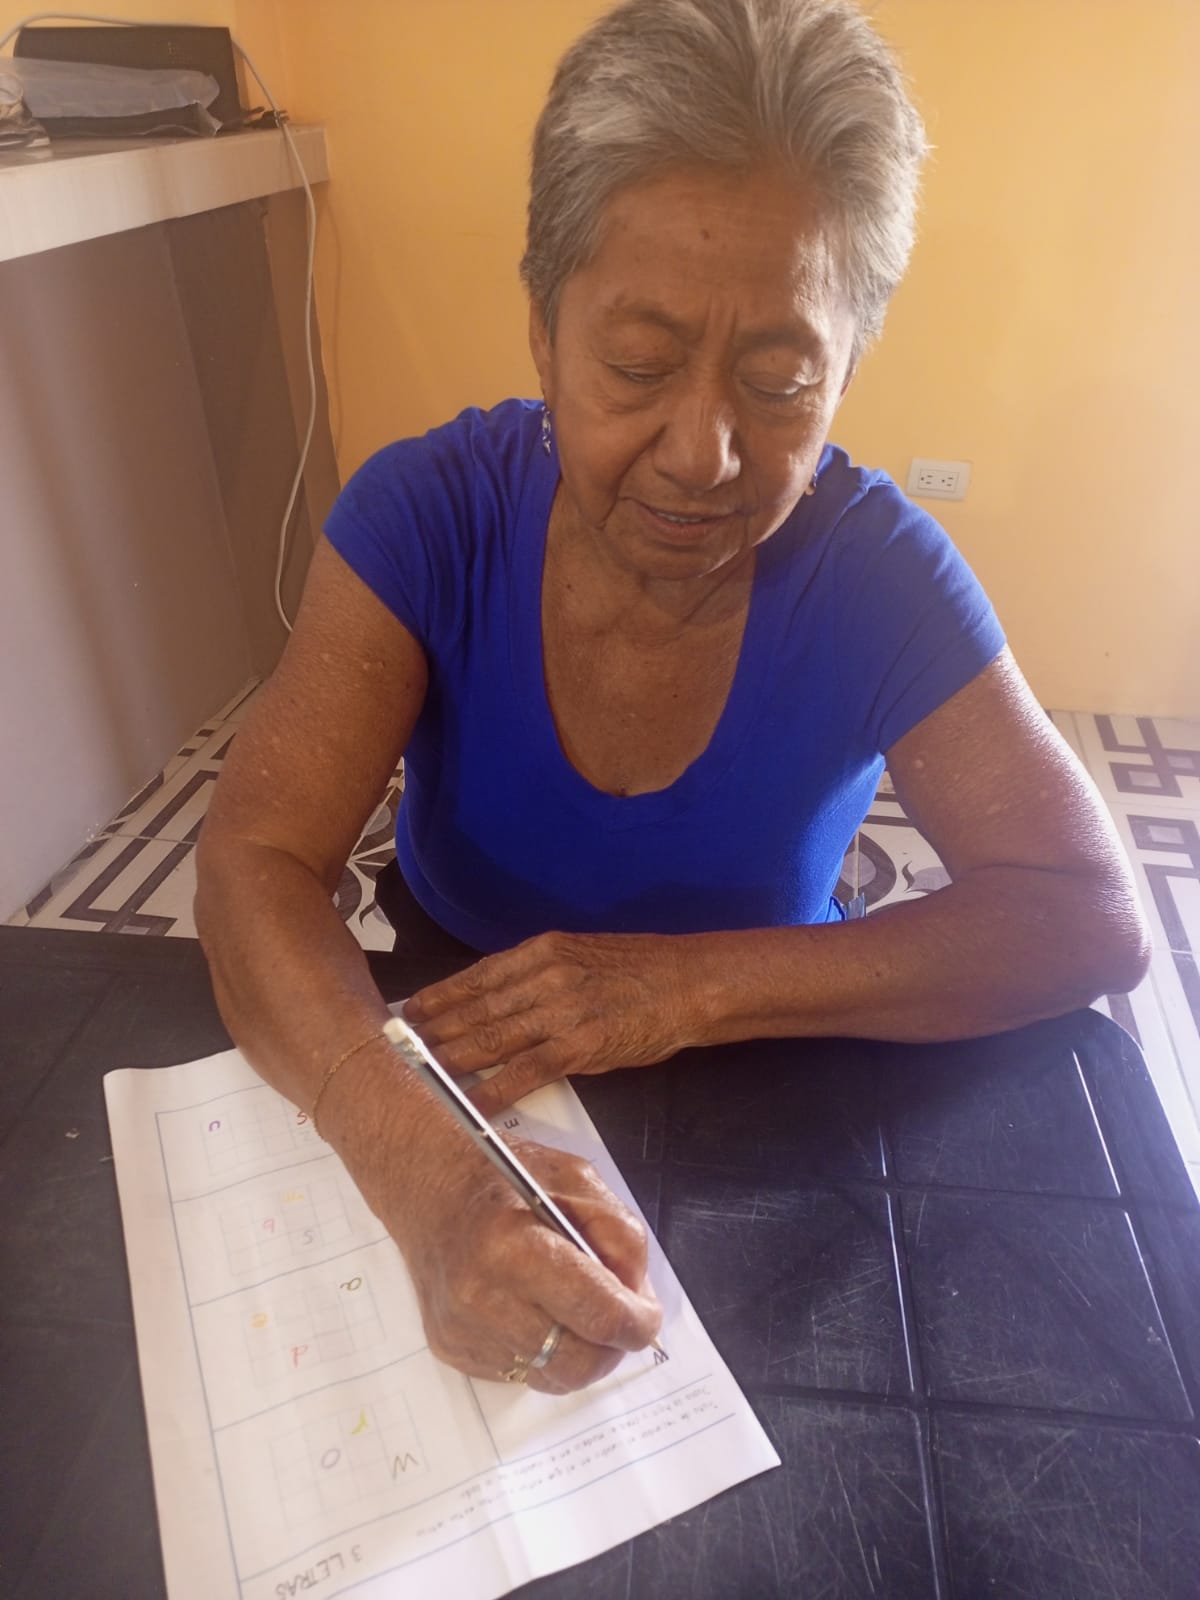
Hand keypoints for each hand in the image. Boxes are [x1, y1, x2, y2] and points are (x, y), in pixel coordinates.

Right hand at [371, 1128, 661, 1391]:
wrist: (425, 1183)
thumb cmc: (503, 1177)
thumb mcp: (575, 1180)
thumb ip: (618, 1236)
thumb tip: (638, 1300)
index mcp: (514, 1246)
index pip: (597, 1313)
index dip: (637, 1323)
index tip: (647, 1316)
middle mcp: (481, 1297)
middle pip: (577, 1361)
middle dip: (612, 1346)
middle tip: (618, 1318)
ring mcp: (462, 1330)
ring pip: (552, 1376)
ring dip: (578, 1351)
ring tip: (576, 1309)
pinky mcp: (451, 1349)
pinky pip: (521, 1373)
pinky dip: (543, 1351)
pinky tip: (535, 1310)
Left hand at [404, 930, 699, 1114]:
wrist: (690, 983)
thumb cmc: (642, 970)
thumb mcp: (583, 954)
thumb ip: (541, 972)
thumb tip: (502, 997)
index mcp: (542, 951)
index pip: (477, 976)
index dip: (440, 996)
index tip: (410, 1011)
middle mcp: (544, 976)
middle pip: (476, 1008)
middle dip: (434, 1030)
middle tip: (398, 1048)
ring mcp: (560, 1011)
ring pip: (491, 1038)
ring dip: (451, 1059)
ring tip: (419, 1075)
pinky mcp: (580, 1045)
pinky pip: (526, 1071)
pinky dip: (494, 1088)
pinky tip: (471, 1102)